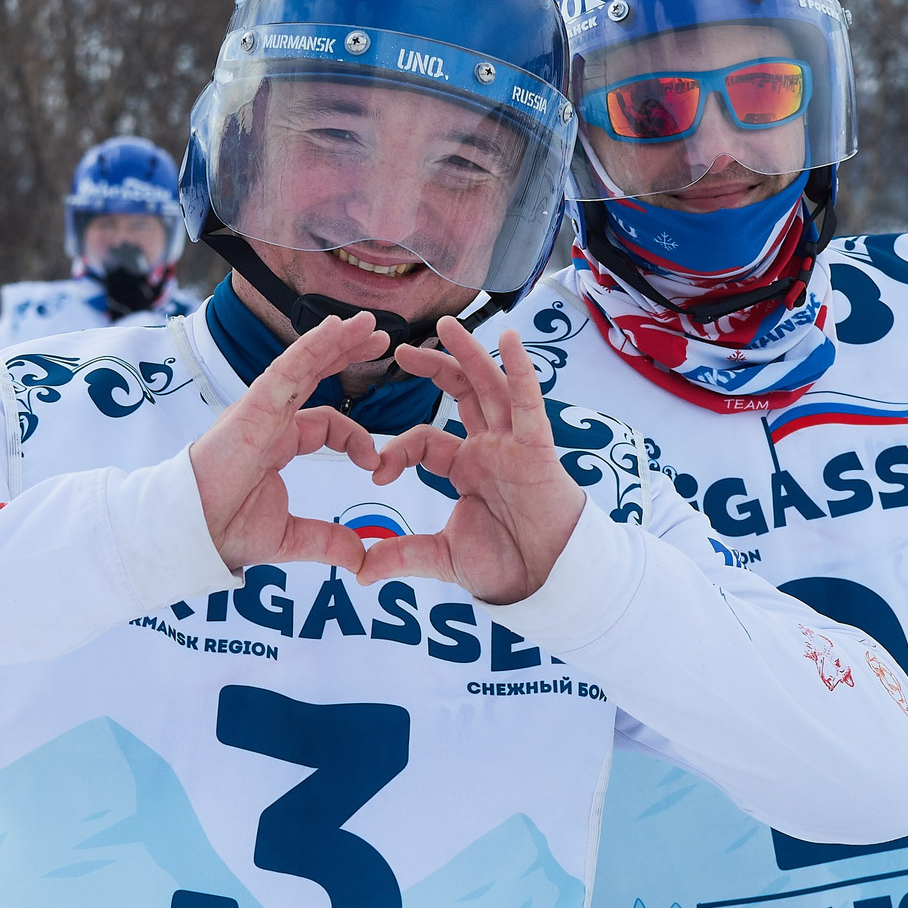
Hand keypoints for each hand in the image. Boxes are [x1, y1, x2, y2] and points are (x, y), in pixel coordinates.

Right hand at [190, 312, 387, 572]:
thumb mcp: (290, 537)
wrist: (192, 533)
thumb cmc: (225, 530)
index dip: (357, 439)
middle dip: (347, 354)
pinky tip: (336, 329)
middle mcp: (272, 420)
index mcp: (279, 443)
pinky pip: (287, 369)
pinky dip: (312, 347)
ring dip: (337, 340)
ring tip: (368, 322)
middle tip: (380, 337)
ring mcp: (261, 409)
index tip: (374, 465)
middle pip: (315, 375)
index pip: (327, 424)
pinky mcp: (254, 406)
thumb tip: (362, 559)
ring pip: (304, 363)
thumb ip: (327, 541)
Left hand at [365, 320, 584, 603]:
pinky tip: (509, 340)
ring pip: (490, 387)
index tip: (375, 472)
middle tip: (401, 350)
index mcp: (466, 468)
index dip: (397, 451)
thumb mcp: (443, 557)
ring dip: (469, 354)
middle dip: (433, 367)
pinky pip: (529, 403)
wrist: (548, 582)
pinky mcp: (538, 448)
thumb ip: (402, 555)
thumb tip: (359, 573)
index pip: (425, 440)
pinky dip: (520, 371)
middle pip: (461, 394)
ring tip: (446, 325)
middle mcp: (489, 447)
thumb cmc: (506, 565)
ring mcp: (514, 444)